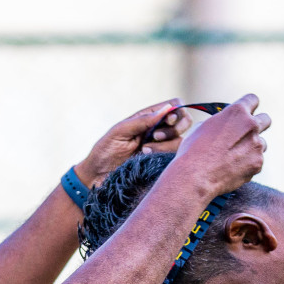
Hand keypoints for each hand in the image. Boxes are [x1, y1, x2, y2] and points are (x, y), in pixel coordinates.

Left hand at [75, 99, 196, 186]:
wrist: (98, 176)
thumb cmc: (105, 151)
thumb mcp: (120, 131)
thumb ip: (142, 120)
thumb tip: (167, 109)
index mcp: (148, 118)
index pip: (174, 107)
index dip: (177, 111)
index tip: (167, 120)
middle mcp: (158, 131)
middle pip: (184, 122)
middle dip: (175, 128)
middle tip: (155, 136)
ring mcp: (162, 148)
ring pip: (180, 141)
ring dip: (165, 145)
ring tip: (144, 151)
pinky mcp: (162, 163)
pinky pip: (175, 157)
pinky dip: (163, 156)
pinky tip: (147, 158)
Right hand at [172, 93, 269, 195]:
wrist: (195, 177)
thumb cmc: (193, 151)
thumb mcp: (203, 127)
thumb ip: (220, 122)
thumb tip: (223, 126)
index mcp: (237, 112)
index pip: (252, 100)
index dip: (248, 107)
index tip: (245, 113)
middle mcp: (251, 125)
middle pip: (266, 119)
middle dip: (258, 125)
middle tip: (246, 134)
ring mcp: (257, 145)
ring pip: (262, 143)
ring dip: (252, 148)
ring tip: (233, 157)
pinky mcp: (258, 163)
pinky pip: (257, 161)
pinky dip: (248, 165)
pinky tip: (233, 169)